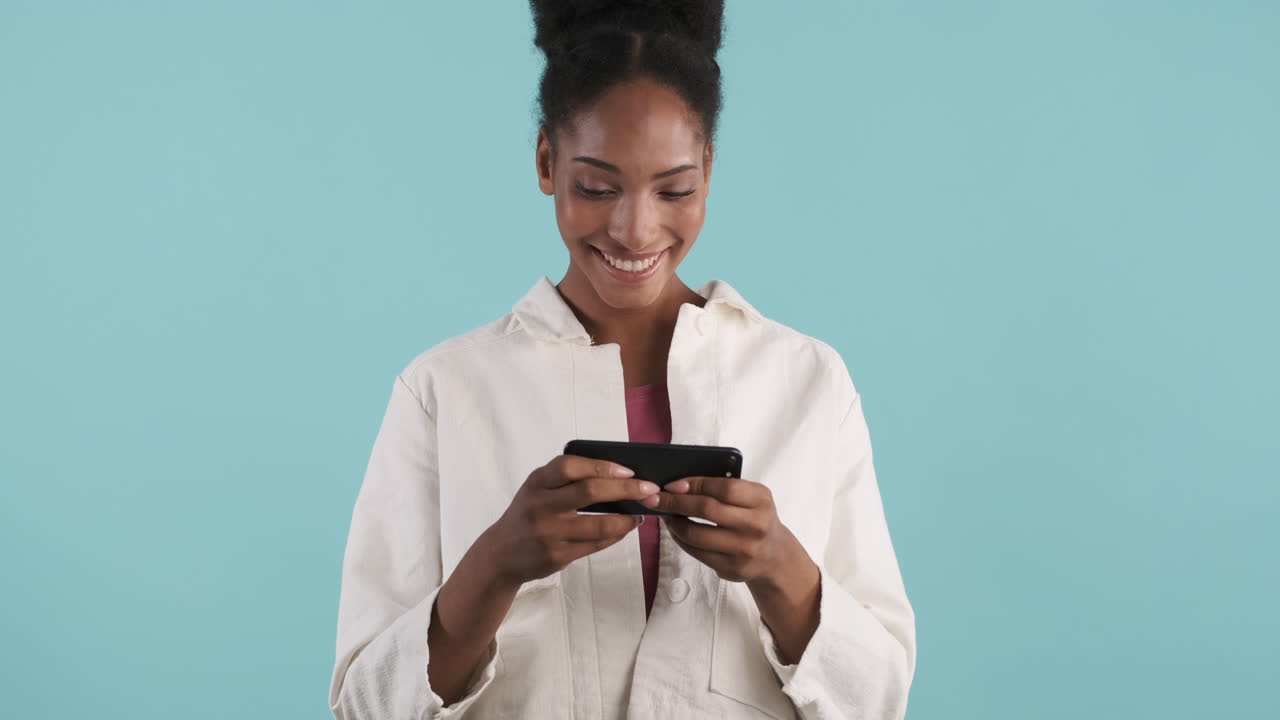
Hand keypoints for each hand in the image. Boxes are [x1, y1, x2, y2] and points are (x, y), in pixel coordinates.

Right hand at [481, 454, 660, 585]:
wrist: (500, 555)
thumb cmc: (528, 514)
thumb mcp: (537, 489)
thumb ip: (566, 479)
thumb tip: (618, 474)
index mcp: (537, 483)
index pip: (570, 466)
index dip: (602, 466)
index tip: (629, 470)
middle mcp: (541, 506)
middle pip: (590, 492)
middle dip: (626, 490)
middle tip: (649, 489)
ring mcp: (549, 533)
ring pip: (599, 524)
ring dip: (627, 519)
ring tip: (640, 514)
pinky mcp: (557, 556)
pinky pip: (596, 545)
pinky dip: (616, 535)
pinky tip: (625, 529)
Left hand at [643, 476, 807, 585]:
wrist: (774, 555)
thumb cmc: (755, 517)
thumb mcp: (752, 496)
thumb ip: (724, 487)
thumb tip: (680, 483)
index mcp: (761, 500)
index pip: (724, 488)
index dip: (694, 484)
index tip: (671, 484)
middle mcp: (756, 525)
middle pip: (707, 510)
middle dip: (676, 502)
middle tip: (656, 498)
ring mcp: (745, 550)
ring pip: (697, 535)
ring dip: (674, 523)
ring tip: (664, 514)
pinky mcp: (732, 569)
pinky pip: (697, 553)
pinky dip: (680, 539)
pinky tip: (675, 531)